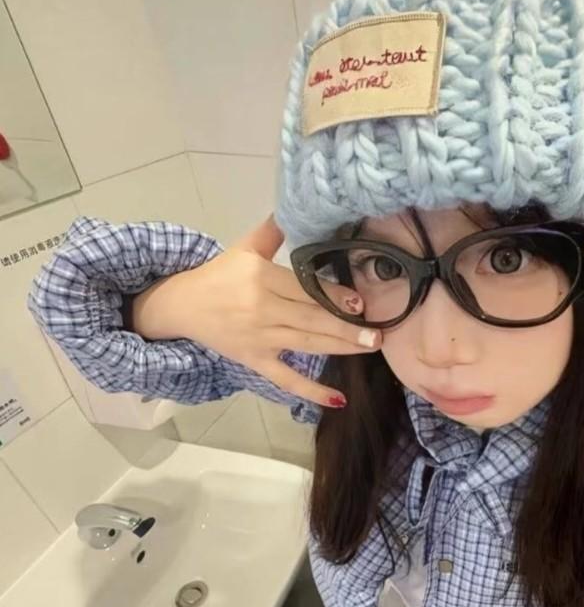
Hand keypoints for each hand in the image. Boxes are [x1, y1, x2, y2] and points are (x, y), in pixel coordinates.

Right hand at [130, 214, 379, 406]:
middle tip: (378, 334)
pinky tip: (338, 400)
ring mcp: (260, 338)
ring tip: (370, 348)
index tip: (360, 303)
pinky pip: (286, 379)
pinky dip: (311, 392)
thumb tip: (296, 206)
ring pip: (306, 344)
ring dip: (340, 348)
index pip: (304, 289)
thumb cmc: (219, 276)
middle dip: (347, 328)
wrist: (182, 305)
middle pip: (311, 319)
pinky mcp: (255, 361)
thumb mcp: (244, 248)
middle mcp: (262, 309)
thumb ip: (273, 231)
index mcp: (260, 278)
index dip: (334, 298)